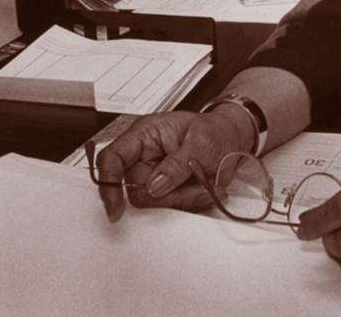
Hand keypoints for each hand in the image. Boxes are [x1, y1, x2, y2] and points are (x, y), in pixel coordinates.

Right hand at [94, 109, 247, 222]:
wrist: (231, 139)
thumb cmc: (215, 131)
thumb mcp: (202, 142)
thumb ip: (177, 164)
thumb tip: (154, 186)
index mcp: (145, 133)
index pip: (112, 158)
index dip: (109, 184)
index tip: (116, 209)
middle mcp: (143, 154)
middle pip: (135, 189)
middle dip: (167, 194)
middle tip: (196, 183)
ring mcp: (152, 173)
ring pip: (153, 202)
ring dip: (182, 198)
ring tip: (203, 182)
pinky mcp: (163, 188)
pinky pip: (168, 206)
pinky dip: (187, 201)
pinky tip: (201, 187)